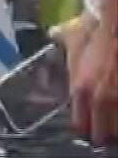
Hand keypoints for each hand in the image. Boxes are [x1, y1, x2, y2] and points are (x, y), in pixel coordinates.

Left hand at [65, 13, 117, 143]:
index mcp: (81, 90)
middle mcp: (101, 101)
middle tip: (104, 131)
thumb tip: (54, 33)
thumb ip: (62, 43)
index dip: (84, 128)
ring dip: (115, 128)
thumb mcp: (75, 37)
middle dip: (102, 134)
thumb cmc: (97, 31)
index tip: (88, 128)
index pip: (80, 125)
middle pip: (102, 134)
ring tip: (113, 125)